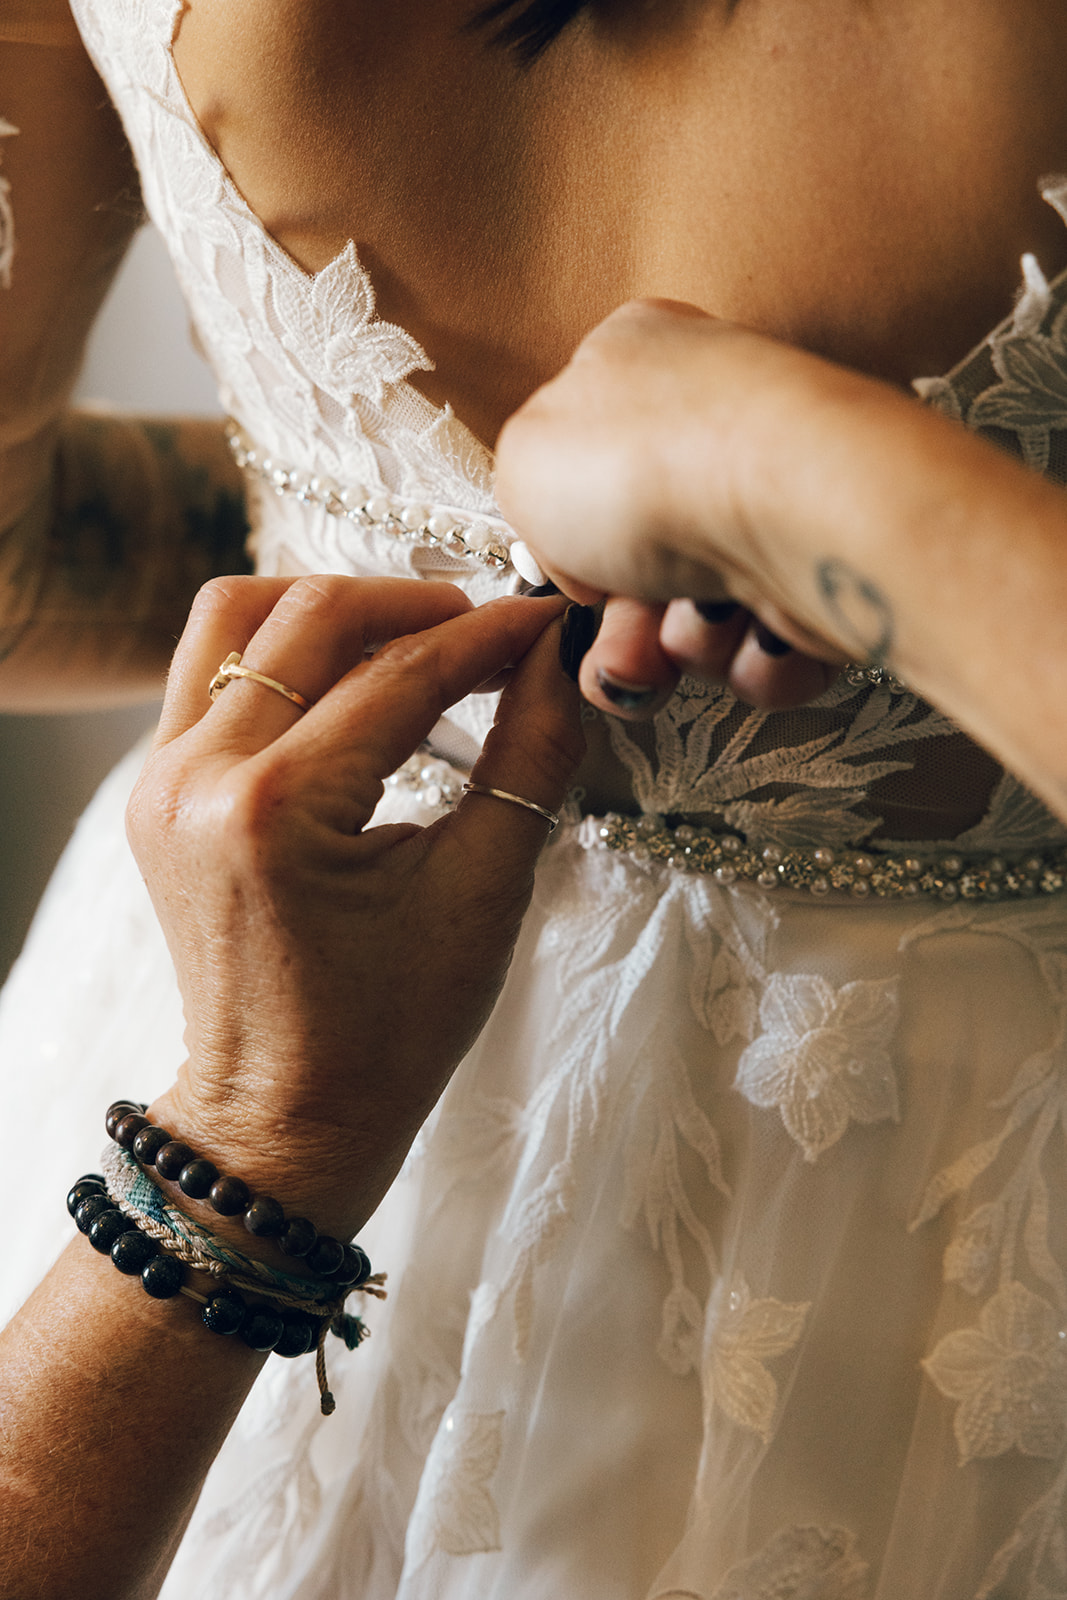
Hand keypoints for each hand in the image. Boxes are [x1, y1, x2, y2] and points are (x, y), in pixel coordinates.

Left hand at [127, 575, 581, 1238]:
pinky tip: (349, 681)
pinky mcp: (155, 792)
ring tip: (415, 640)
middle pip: (310, 616)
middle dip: (416, 605)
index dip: (491, 636)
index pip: (402, 673)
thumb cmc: (389, 1030)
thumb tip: (561, 655)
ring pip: (238, 621)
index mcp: (279, 810)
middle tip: (492, 630)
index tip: (549, 620)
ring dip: (332, 610)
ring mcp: (162, 782)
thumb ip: (529, 753)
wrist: (286, 1115)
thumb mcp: (483, 889)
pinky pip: (208, 671)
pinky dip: (282, 653)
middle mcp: (200, 779)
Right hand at [496, 299, 848, 713]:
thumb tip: (574, 554)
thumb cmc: (655, 463)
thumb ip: (523, 498)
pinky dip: (756, 658)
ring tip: (704, 613)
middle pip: (638, 573)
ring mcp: (773, 500)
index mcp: (636, 370)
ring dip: (687, 644)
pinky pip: (767, 649)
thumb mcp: (522, 461)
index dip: (569, 547)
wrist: (793, 502)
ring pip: (698, 623)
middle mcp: (711, 432)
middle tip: (624, 648)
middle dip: (623, 635)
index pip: (584, 477)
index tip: (575, 580)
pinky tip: (759, 627)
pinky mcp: (827, 567)